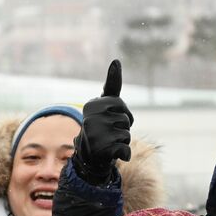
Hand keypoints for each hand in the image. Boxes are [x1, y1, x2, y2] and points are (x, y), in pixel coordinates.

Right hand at [73, 60, 133, 184]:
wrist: (89, 155)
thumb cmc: (102, 125)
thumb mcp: (106, 105)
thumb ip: (112, 84)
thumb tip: (116, 60)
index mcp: (92, 105)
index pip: (120, 105)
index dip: (121, 113)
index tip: (106, 117)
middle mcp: (91, 118)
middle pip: (126, 119)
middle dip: (124, 127)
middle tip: (110, 132)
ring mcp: (96, 134)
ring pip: (127, 135)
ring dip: (123, 141)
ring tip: (109, 142)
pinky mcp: (101, 150)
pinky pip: (126, 150)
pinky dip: (124, 155)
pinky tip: (112, 154)